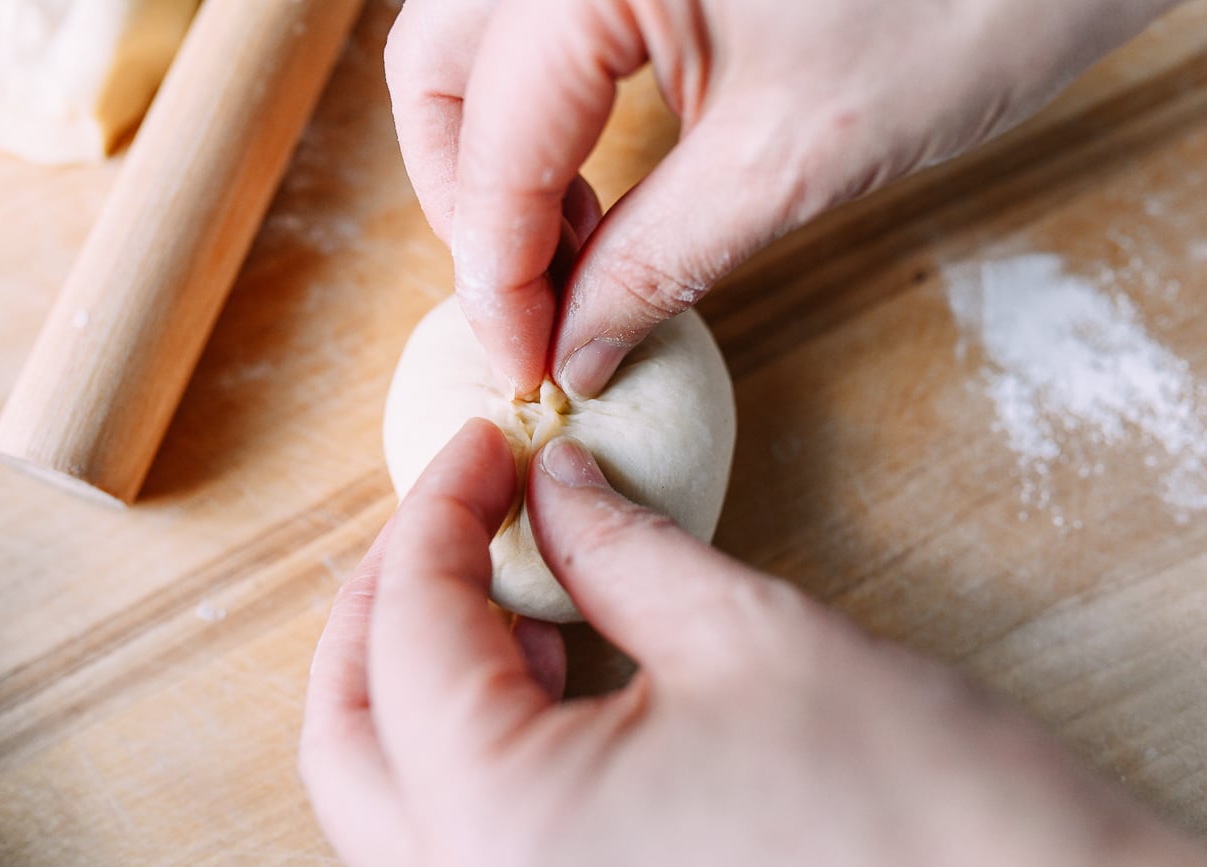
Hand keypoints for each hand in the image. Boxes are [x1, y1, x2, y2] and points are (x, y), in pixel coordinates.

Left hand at [300, 419, 1202, 866]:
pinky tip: (544, 669)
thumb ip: (618, 548)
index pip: (409, 629)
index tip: (489, 446)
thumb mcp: (747, 637)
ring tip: (507, 584)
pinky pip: (461, 831)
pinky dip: (472, 739)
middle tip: (454, 508)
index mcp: (505, 822)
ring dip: (418, 670)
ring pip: (390, 791)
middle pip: (348, 731)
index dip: (439, 510)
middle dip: (384, 599)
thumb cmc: (915, 807)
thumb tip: (556, 484)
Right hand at [386, 0, 1179, 397]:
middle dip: (465, 203)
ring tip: (562, 251)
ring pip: (472, 46)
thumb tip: (573, 349)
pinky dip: (542, 114)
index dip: (497, 278)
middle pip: (437, 72)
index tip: (523, 366)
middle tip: (526, 304)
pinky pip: (539, 30)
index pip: (493, 148)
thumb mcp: (795, 157)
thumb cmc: (967, 1)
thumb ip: (660, 261)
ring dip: (493, 157)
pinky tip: (591, 184)